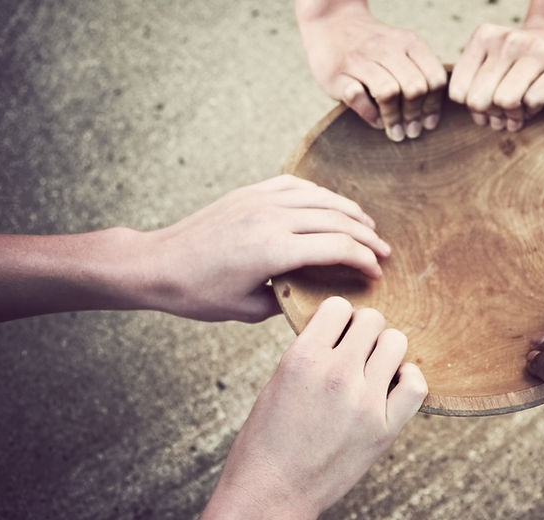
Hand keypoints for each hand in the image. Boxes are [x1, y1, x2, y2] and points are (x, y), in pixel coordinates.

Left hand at [143, 175, 389, 321]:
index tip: (377, 273)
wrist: (158, 264)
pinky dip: (322, 195)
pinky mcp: (251, 192)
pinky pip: (298, 186)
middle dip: (367, 237)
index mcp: (274, 250)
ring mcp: (261, 200)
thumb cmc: (199, 293)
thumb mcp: (248, 309)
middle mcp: (272, 218)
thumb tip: (315, 294)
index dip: (364, 260)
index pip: (337, 248)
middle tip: (385, 252)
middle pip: (337, 220)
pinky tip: (332, 206)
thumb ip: (287, 299)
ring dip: (350, 212)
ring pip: (321, 198)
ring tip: (368, 227)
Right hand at [201, 297, 427, 518]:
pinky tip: (393, 384)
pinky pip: (416, 385)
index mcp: (303, 358)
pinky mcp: (384, 429)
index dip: (338, 318)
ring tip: (373, 368)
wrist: (272, 492)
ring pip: (396, 343)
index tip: (336, 333)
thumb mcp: (279, 381)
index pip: (338, 307)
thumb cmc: (267, 439)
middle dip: (364, 331)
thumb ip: (311, 352)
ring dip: (386, 351)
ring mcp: (364, 401)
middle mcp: (336, 374)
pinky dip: (408, 378)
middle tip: (355, 351)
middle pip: (372, 320)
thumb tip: (342, 331)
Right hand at [297, 0, 446, 141]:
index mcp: (409, 43)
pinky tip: (375, 120)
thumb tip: (429, 119)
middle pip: (414, 88)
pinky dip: (369, 113)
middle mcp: (386, 48)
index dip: (433, 106)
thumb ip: (419, 74)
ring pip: (388, 93)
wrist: (332, 25)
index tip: (428, 124)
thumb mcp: (402, 50)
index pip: (434, 78)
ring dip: (394, 119)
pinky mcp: (336, 74)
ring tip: (395, 132)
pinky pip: (357, 96)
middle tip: (412, 132)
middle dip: (414, 115)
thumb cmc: (374, 50)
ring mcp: (360, 59)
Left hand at [449, 18, 543, 131]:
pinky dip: (533, 110)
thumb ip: (471, 86)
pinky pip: (532, 101)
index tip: (487, 104)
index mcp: (485, 37)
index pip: (458, 93)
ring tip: (520, 110)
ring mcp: (539, 50)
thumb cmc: (518, 64)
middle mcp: (510, 39)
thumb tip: (480, 119)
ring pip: (505, 101)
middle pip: (480, 100)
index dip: (472, 108)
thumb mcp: (488, 64)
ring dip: (512, 115)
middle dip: (492, 114)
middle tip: (504, 112)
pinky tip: (537, 103)